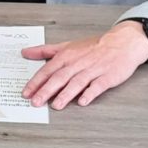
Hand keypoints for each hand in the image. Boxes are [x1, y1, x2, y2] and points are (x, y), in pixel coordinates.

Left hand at [20, 20, 147, 108]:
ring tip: (56, 105)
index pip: (47, 70)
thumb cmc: (93, 46)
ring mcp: (93, 70)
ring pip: (77, 82)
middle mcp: (77, 63)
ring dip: (66, 94)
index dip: (36, 82)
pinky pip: (97, 86)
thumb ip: (45, 50)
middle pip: (59, 77)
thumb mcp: (67, 45)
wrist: (122, 43)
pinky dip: (90, 93)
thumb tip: (25, 52)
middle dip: (46, 90)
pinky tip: (83, 102)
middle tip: (36, 102)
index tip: (26, 92)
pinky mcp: (107, 77)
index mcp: (67, 55)